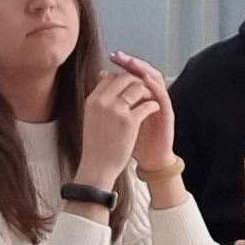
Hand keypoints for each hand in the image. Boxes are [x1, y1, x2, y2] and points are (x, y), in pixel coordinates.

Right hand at [70, 67, 151, 196]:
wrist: (97, 167)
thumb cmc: (95, 145)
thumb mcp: (91, 117)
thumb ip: (99, 100)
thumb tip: (104, 82)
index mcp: (92, 100)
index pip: (110, 76)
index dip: (123, 79)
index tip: (130, 86)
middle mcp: (103, 101)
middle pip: (124, 78)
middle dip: (137, 82)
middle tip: (144, 90)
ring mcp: (116, 110)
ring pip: (137, 87)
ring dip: (147, 91)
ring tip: (150, 99)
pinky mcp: (130, 121)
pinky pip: (147, 104)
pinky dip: (153, 105)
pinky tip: (154, 109)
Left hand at [113, 53, 181, 187]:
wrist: (149, 160)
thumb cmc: (134, 141)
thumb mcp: (119, 119)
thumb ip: (112, 100)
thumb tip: (100, 79)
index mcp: (140, 96)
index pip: (133, 72)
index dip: (123, 63)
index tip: (111, 57)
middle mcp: (152, 96)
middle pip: (144, 71)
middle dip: (131, 62)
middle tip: (119, 55)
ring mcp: (161, 103)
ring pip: (155, 79)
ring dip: (143, 69)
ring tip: (132, 62)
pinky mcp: (167, 113)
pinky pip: (163, 95)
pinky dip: (155, 86)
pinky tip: (145, 79)